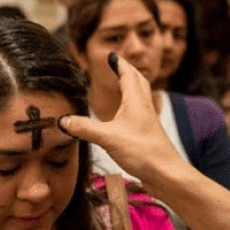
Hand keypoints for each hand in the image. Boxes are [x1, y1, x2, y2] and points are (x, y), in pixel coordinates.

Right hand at [59, 53, 185, 186]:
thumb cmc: (143, 152)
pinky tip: (125, 117)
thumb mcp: (108, 138)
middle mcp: (144, 108)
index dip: (119, 64)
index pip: (128, 75)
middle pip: (138, 82)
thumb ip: (84, 128)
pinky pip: (139, 113)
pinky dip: (131, 107)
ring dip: (131, 88)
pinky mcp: (148, 136)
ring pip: (140, 97)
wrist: (167, 174)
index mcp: (136, 101)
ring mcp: (147, 122)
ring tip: (121, 86)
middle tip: (118, 66)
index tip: (112, 55)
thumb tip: (62, 120)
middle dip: (127, 72)